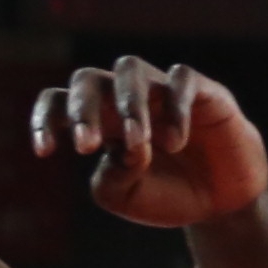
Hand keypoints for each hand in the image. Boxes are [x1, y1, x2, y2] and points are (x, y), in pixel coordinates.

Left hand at [31, 58, 267, 227]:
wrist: (222, 200)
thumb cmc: (168, 193)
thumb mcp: (127, 198)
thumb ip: (112, 177)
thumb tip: (124, 148)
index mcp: (99, 123)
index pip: (60, 102)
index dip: (46, 120)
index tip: (44, 153)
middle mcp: (126, 99)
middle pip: (88, 78)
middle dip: (81, 108)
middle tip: (85, 147)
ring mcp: (164, 90)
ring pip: (130, 68)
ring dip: (127, 104)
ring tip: (138, 142)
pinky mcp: (203, 91)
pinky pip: (181, 80)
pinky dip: (174, 109)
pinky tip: (175, 143)